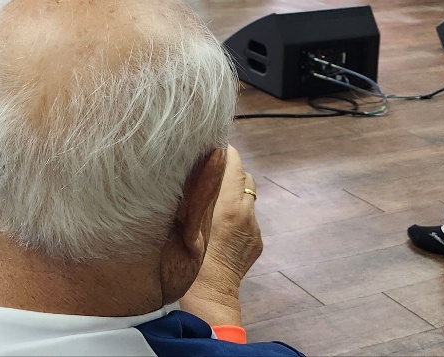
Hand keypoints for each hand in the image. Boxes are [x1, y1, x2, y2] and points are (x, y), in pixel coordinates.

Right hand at [195, 146, 261, 292]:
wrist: (210, 295)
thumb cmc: (189, 258)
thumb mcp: (185, 219)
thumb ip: (195, 189)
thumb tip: (195, 164)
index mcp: (229, 203)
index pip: (234, 160)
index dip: (222, 151)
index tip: (209, 148)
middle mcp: (246, 212)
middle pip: (244, 175)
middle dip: (228, 171)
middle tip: (208, 174)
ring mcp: (254, 228)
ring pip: (248, 197)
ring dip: (233, 193)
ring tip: (213, 201)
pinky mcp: (257, 241)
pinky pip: (248, 218)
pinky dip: (237, 215)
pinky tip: (220, 228)